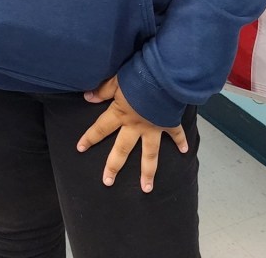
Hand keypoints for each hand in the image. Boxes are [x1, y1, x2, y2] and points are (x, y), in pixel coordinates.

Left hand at [77, 76, 188, 192]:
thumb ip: (103, 90)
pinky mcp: (169, 123)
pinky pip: (176, 135)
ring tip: (146, 188)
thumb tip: (87, 97)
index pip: (101, 128)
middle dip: (113, 166)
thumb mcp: (117, 80)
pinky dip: (181, 142)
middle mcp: (135, 126)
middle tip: (107, 182)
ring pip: (149, 154)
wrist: (163, 77)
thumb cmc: (138, 76)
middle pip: (122, 149)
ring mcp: (153, 128)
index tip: (80, 149)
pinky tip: (185, 151)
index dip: (90, 137)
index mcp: (120, 114)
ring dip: (148, 172)